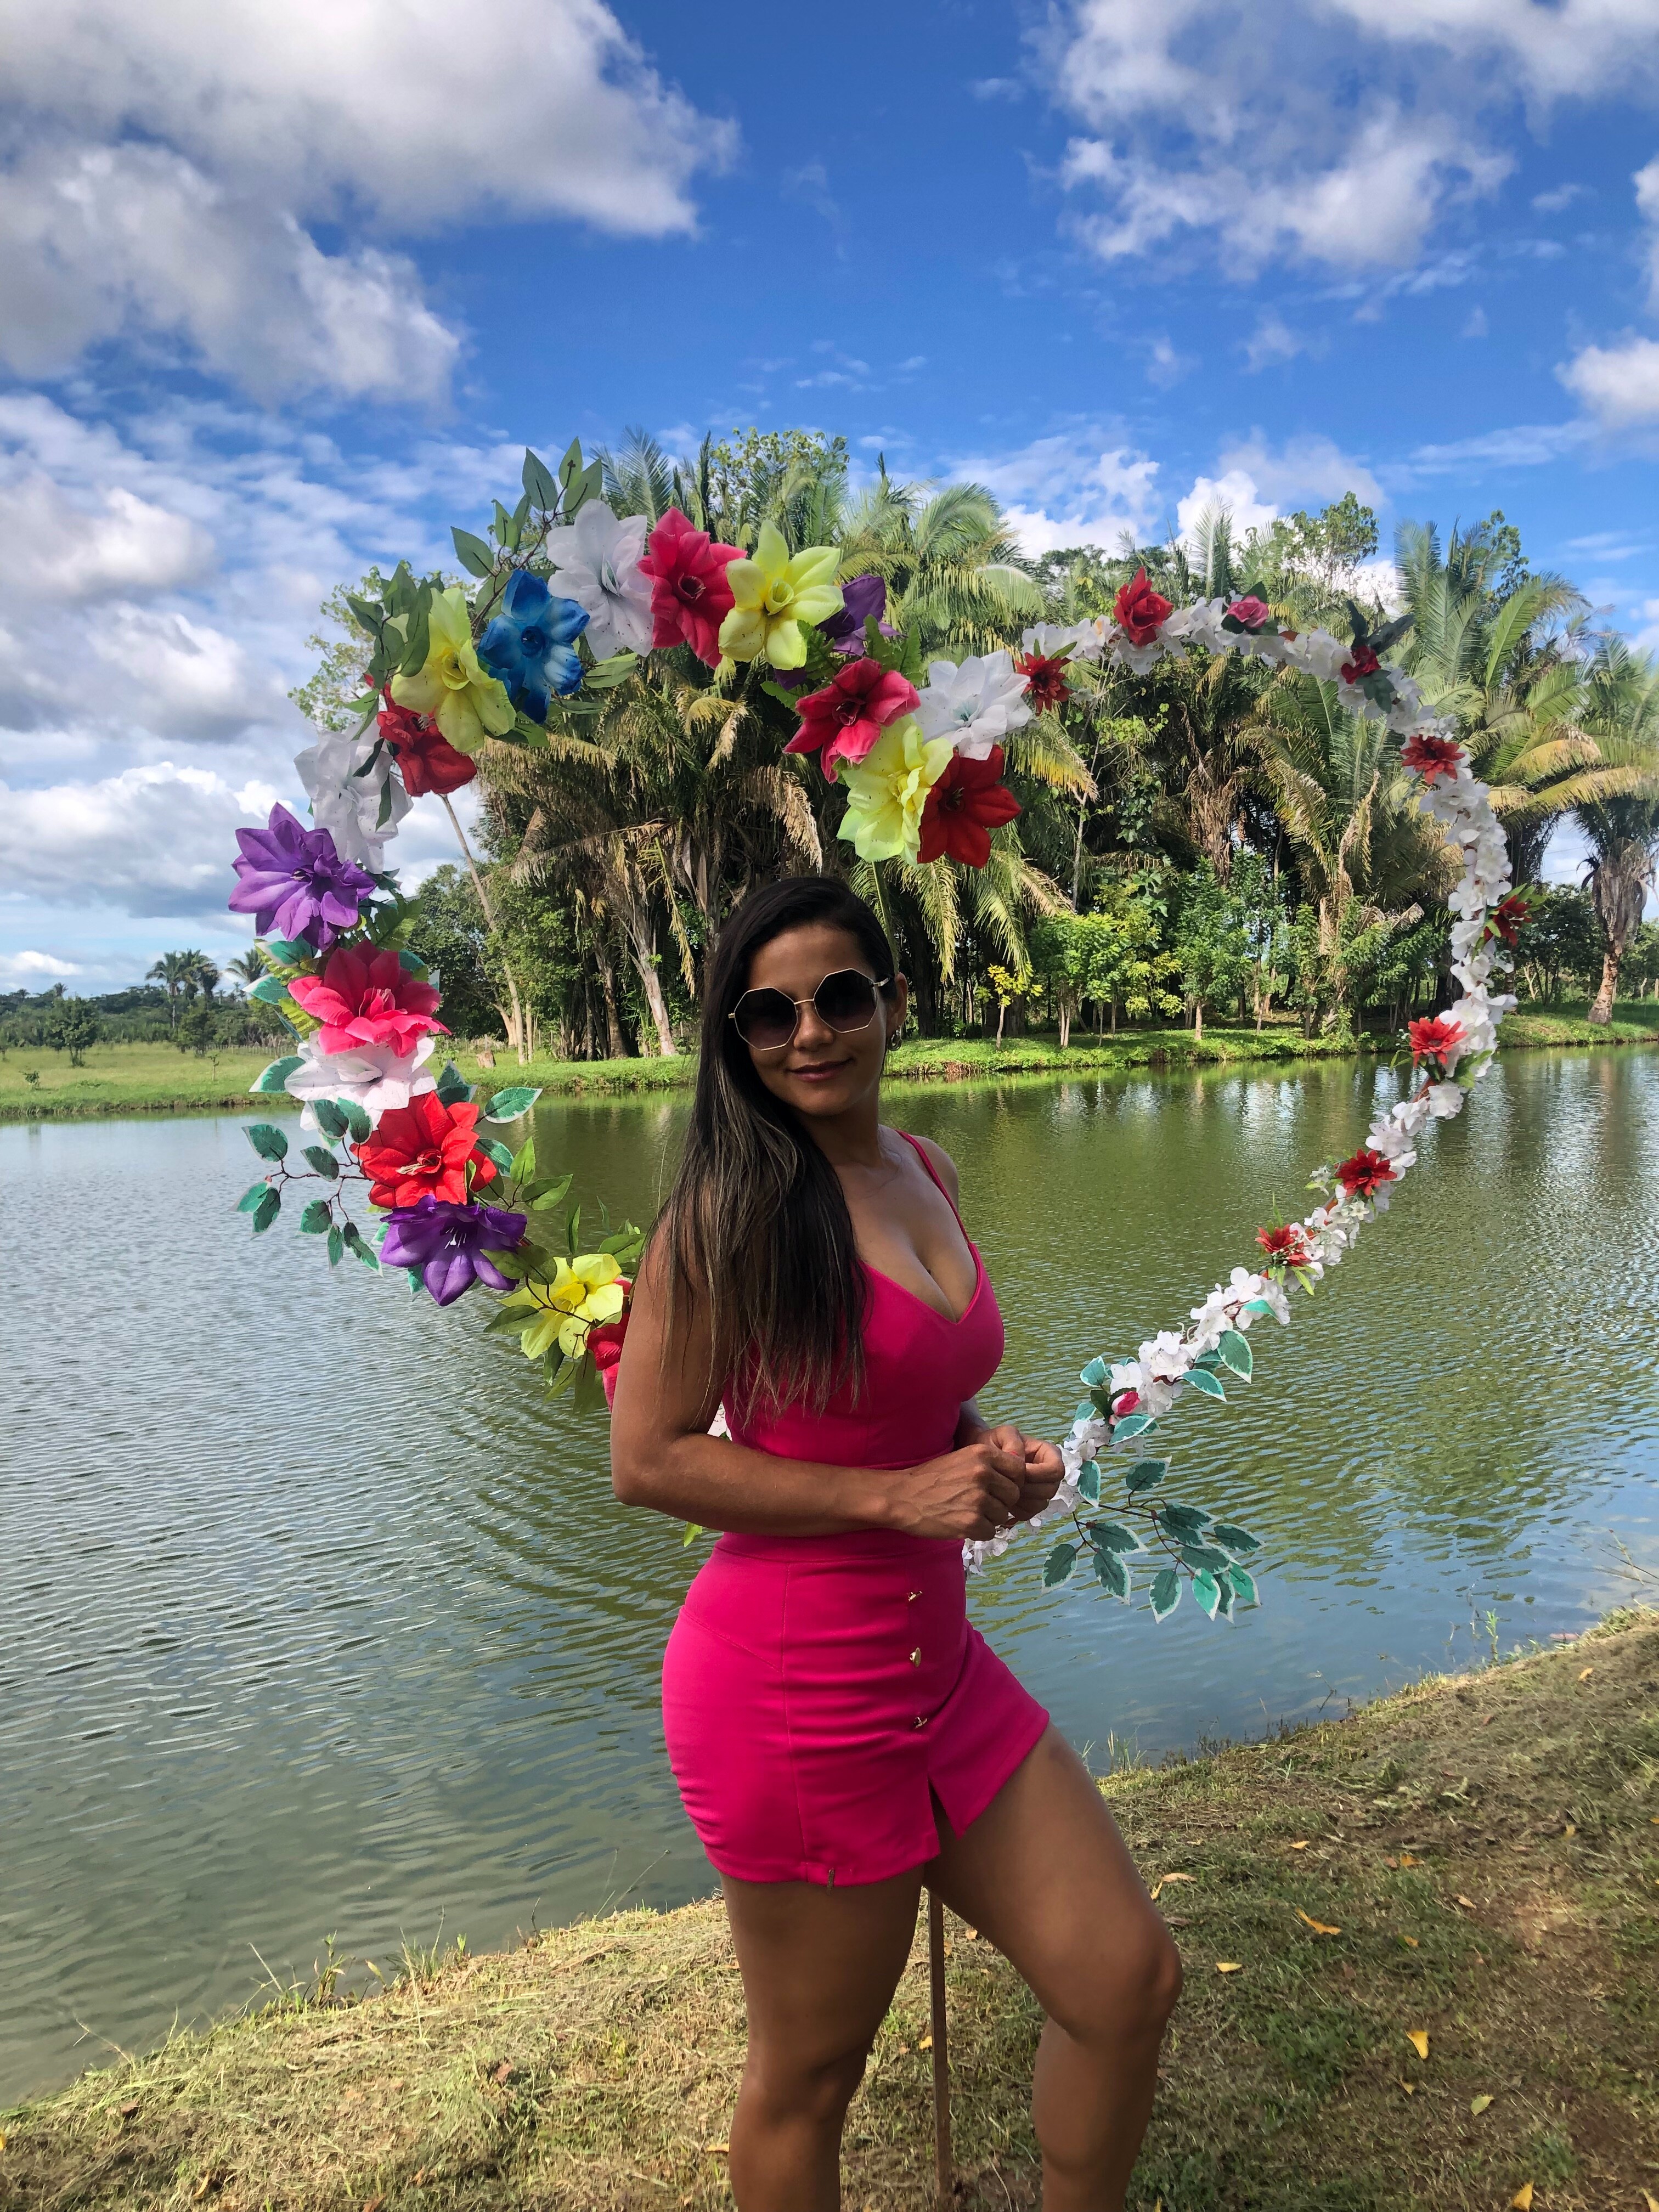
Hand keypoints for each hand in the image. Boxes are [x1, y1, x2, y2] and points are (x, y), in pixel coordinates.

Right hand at [888, 1435, 1025, 1540]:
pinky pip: (990, 1531)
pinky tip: (961, 1523)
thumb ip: (989, 1464)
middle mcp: (983, 1473)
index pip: (1019, 1470)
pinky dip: (978, 1532)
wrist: (901, 1497)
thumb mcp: (962, 1458)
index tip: (999, 1488)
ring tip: (966, 1512)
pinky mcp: (971, 1521)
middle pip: (1013, 1495)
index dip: (1012, 1482)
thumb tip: (1019, 1477)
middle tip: (980, 1504)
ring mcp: (978, 1498)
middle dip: (1001, 1502)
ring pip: (1003, 1515)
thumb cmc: (930, 1479)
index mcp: (983, 1454)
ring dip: (989, 1518)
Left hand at [984, 1423, 1065, 1523]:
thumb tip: (1021, 1461)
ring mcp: (1040, 1491)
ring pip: (1040, 1504)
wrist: (980, 1460)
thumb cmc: (993, 1444)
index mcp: (1048, 1454)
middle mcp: (1048, 1475)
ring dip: (1020, 1499)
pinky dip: (1015, 1509)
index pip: (1056, 1470)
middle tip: (1008, 1483)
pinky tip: (1003, 1497)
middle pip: (1050, 1490)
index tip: (1019, 1471)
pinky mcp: (1029, 1504)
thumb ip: (1012, 1443)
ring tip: (1004, 1488)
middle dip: (1028, 1489)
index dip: (1039, 1474)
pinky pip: (1029, 1513)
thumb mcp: (1001, 1435)